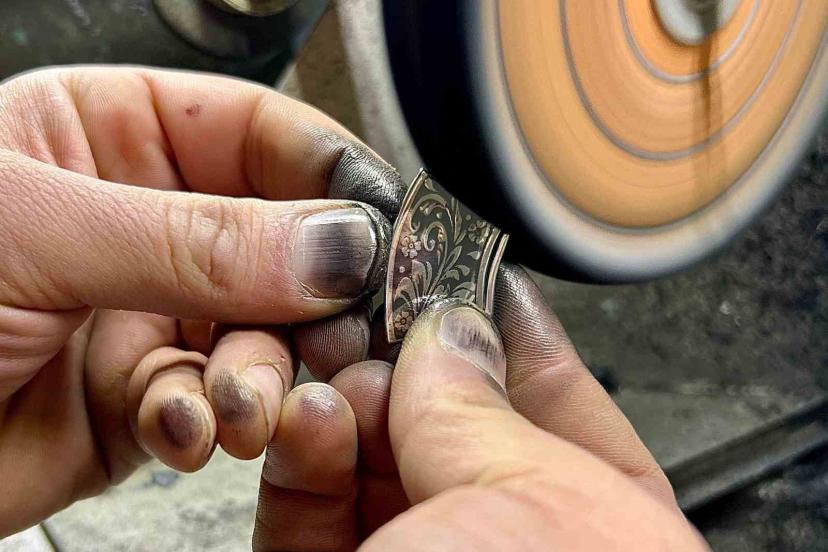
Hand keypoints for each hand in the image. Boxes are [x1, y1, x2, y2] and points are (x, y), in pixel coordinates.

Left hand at [0, 66, 403, 535]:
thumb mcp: (35, 229)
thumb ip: (196, 237)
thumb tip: (332, 242)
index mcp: (112, 136)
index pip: (260, 134)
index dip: (329, 176)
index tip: (377, 226)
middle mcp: (142, 223)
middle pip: (281, 243)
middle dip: (309, 294)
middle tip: (336, 330)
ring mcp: (146, 311)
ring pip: (262, 333)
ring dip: (264, 371)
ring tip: (243, 396)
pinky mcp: (142, 397)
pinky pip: (216, 401)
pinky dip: (213, 417)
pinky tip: (184, 422)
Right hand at [253, 264, 710, 550]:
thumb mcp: (533, 507)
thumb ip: (483, 409)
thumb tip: (454, 330)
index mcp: (598, 526)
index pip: (549, 395)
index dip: (498, 325)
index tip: (450, 271)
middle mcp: (506, 547)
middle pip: (444, 418)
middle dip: (402, 360)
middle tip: (369, 314)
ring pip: (366, 454)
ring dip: (341, 400)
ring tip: (332, 376)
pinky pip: (306, 504)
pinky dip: (299, 453)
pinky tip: (304, 419)